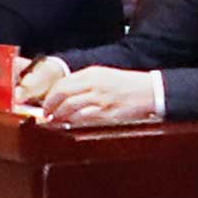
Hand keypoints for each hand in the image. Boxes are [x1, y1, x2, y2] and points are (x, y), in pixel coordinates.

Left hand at [22, 64, 153, 131]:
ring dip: (59, 116)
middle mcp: (94, 84)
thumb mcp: (105, 76)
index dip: (50, 96)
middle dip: (50, 107)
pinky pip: (83, 118)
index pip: (62, 83)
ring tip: (56, 121)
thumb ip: (85, 83)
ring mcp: (100, 98)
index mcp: (93, 73)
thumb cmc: (128, 85)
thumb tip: (65, 95)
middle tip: (47, 115)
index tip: (46, 104)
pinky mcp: (107, 112)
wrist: (150, 91)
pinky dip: (73, 122)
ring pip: (70, 107)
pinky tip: (71, 124)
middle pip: (62, 95)